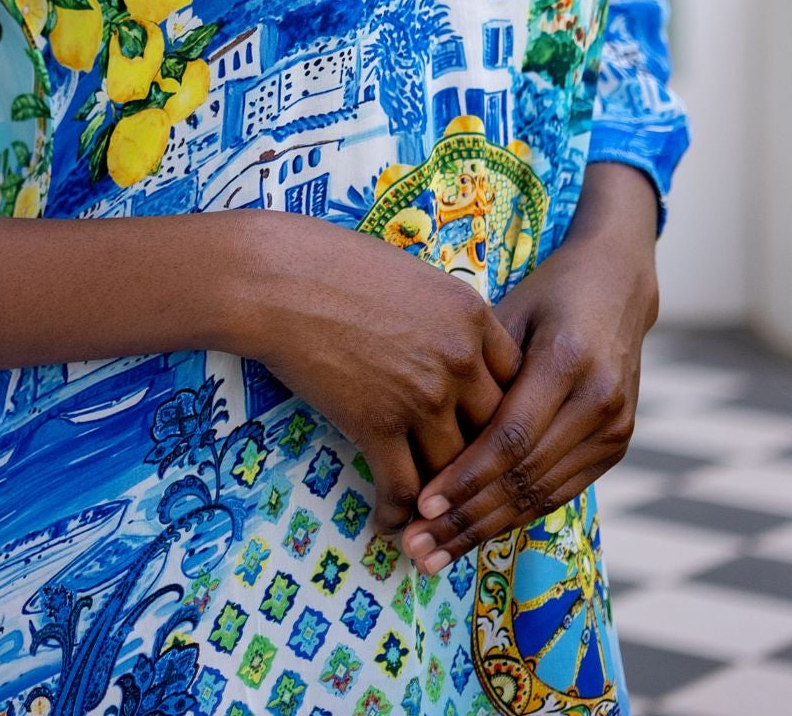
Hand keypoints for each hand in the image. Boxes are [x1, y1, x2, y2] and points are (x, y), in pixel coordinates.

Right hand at [238, 216, 523, 536]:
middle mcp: (458, 358)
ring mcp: (420, 395)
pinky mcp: (376, 425)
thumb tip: (461, 357)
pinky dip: (399, 517)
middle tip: (468, 481)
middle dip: (481, 459)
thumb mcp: (414, 278)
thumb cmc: (336, 265)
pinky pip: (402, 488)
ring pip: (453, 468)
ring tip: (433, 518)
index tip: (489, 428)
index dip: (506, 410)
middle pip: (493, 430)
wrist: (276, 279)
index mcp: (471, 315)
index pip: (515, 380)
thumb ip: (448, 320)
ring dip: (443, 497)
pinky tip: (390, 527)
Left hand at [399, 162, 659, 572]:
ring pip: (542, 494)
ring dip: (486, 529)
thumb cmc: (545, 291)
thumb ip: (475, 366)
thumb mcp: (507, 311)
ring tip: (436, 554)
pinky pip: (560, 490)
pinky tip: (475, 531)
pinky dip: (515, 514)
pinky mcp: (618, 445)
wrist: (616, 285)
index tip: (420, 504)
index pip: (509, 438)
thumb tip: (418, 421)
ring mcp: (615, 427)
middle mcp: (598, 399)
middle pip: (524, 476)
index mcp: (566, 360)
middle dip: (467, 518)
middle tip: (418, 548)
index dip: (465, 477)